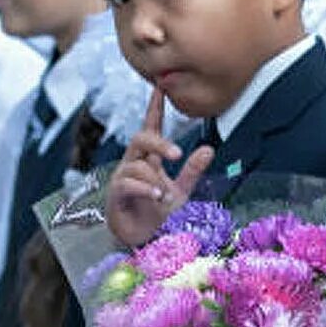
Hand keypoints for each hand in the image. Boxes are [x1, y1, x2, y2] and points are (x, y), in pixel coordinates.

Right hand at [105, 92, 214, 247]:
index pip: (150, 128)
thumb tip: (209, 149)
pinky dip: (146, 189)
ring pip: (137, 165)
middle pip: (140, 138)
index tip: (159, 87)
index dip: (154, 108)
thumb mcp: (182, 191)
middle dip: (159, 142)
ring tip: (166, 196)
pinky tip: (157, 197)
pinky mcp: (116, 194)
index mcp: (149, 159)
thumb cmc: (157, 214)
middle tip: (177, 154)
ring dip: (155, 179)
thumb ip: (193, 171)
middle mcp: (133, 163)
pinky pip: (129, 183)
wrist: (143, 239)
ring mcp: (122, 177)